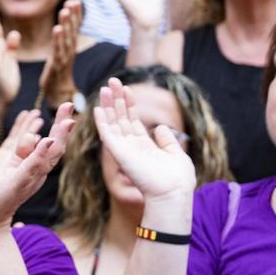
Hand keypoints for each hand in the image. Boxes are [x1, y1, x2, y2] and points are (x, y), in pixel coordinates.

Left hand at [0, 104, 74, 230]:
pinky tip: (45, 141)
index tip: (68, 106)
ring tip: (66, 121)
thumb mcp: (11, 166)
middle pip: (55, 147)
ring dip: (57, 138)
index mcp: (36, 167)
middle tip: (71, 105)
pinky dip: (38, 154)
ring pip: (47, 156)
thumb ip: (22, 151)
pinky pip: (29, 167)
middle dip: (63, 126)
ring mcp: (29, 179)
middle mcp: (37, 173)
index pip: (53, 143)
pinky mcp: (16, 184)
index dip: (60, 125)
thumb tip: (33, 135)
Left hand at [39, 0, 81, 105]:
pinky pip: (58, 50)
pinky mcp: (57, 64)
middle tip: (73, 1)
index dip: (76, 14)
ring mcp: (64, 57)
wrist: (58, 91)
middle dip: (73, 15)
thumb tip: (64, 24)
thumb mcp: (61, 51)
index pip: (75, 26)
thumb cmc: (57, 70)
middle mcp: (70, 49)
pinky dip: (58, 39)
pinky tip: (57, 29)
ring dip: (66, 24)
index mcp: (70, 45)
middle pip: (73, 30)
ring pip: (66, 38)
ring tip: (64, 10)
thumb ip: (63, 38)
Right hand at [93, 77, 195, 200]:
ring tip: (106, 87)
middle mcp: (130, 146)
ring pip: (112, 122)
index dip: (129, 104)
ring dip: (108, 104)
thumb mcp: (176, 154)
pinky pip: (106, 133)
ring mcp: (123, 149)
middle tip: (113, 81)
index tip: (127, 89)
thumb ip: (167, 141)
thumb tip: (160, 128)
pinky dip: (101, 120)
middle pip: (120, 118)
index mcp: (143, 146)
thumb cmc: (177, 179)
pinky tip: (98, 107)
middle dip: (117, 99)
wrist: (173, 193)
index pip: (132, 121)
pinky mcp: (118, 152)